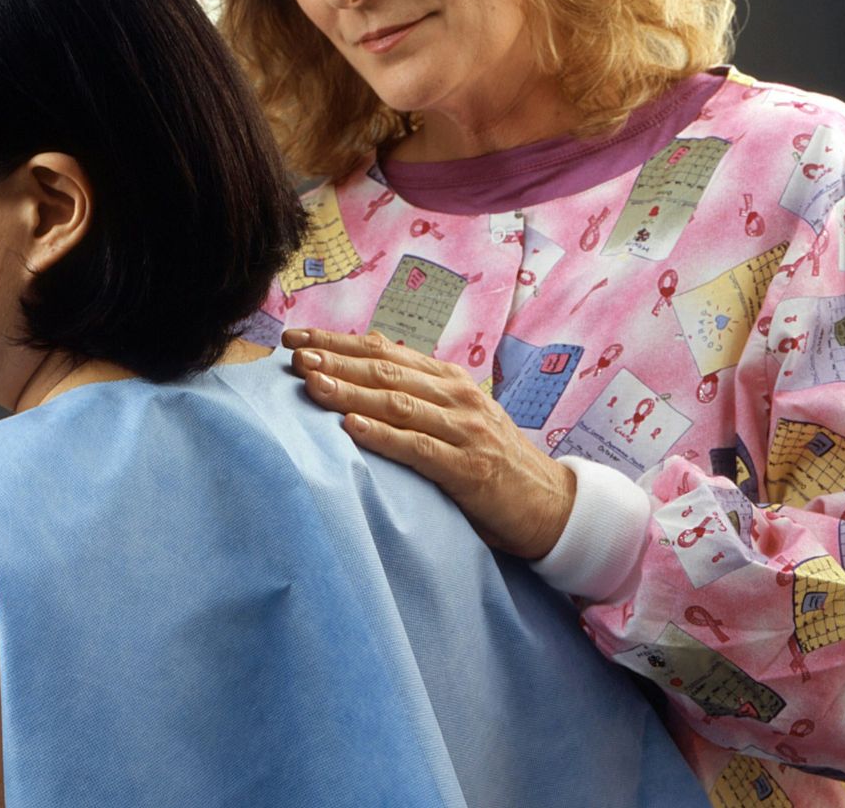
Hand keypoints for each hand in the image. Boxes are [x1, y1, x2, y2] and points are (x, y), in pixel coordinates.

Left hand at [281, 327, 575, 560]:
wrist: (552, 505)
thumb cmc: (491, 461)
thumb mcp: (455, 419)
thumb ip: (416, 399)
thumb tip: (353, 383)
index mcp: (448, 380)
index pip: (383, 351)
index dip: (336, 342)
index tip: (294, 338)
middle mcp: (456, 396)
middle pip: (384, 371)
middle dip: (334, 360)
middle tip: (293, 355)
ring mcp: (465, 430)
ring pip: (397, 403)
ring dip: (349, 391)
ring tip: (311, 383)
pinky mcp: (469, 468)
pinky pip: (418, 449)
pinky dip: (382, 436)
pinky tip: (349, 428)